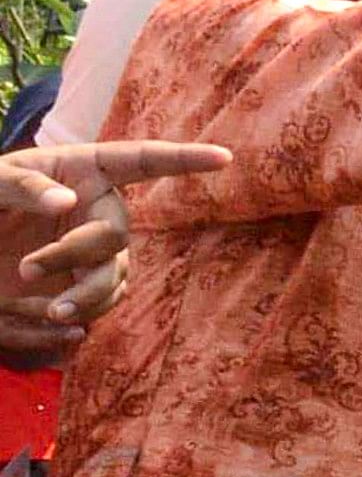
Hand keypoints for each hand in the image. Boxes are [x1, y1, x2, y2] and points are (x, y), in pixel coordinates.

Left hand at [0, 140, 232, 356]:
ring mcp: (93, 250)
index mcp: (84, 171)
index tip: (224, 158)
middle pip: (114, 235)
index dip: (184, 159)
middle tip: (27, 268)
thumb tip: (67, 203)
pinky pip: (100, 304)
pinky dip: (80, 314)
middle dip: (77, 254)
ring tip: (51, 311)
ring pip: (113, 277)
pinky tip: (51, 318)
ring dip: (87, 296)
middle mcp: (98, 209)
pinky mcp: (82, 285)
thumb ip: (23, 185)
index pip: (141, 160)